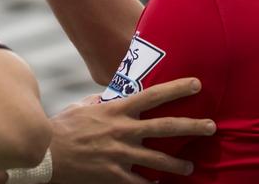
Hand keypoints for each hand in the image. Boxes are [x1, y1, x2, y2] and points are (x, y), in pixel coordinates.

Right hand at [49, 78, 215, 183]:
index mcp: (116, 110)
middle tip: (212, 126)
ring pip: (159, 160)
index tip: (196, 84)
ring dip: (178, 164)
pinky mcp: (114, 175)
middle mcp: (123, 131)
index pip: (152, 95)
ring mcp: (120, 155)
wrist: (47, 154)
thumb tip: (111, 96)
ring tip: (190, 166)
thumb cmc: (63, 127)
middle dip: (192, 126)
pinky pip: (140, 183)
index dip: (177, 89)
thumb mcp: (82, 107)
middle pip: (165, 127)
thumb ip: (101, 101)